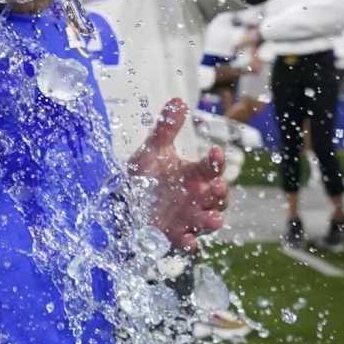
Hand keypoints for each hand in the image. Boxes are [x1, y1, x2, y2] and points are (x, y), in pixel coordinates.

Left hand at [126, 100, 227, 253]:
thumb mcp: (153, 150)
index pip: (211, 167)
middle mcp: (197, 197)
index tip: (214, 151)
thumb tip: (177, 100)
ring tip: (214, 218)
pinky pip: (187, 242)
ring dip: (212, 220)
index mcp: (194, 175)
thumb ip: (166, 128)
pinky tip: (187, 240)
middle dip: (220, 193)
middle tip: (216, 187)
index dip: (216, 160)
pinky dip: (188, 243)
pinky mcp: (175, 235)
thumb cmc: (146, 174)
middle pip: (218, 197)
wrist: (123, 200)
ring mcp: (188, 218)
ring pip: (208, 220)